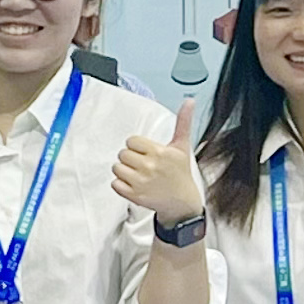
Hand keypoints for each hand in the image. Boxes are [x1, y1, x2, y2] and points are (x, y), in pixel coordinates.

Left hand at [111, 103, 205, 226]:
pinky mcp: (135, 196)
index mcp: (160, 152)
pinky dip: (121, 185)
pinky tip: (135, 185)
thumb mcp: (182, 146)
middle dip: (131, 159)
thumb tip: (189, 100)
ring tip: (139, 175)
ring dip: (124, 171)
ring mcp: (142, 182)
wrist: (182, 202)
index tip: (147, 153)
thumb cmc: (180, 172)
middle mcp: (150, 166)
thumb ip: (183, 122)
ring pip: (116, 168)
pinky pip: (114, 184)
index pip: (131, 141)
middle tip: (143, 165)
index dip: (138, 147)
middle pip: (122, 154)